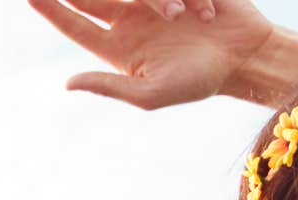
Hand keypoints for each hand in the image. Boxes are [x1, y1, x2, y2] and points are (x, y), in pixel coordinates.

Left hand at [29, 0, 273, 109]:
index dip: (50, 10)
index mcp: (116, 45)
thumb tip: (68, 83)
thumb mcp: (151, 93)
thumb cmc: (199, 81)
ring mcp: (152, 0)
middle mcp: (128, 19)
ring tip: (186, 18)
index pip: (73, 25)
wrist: (247, 58)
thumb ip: (110, 86)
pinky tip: (208, 11)